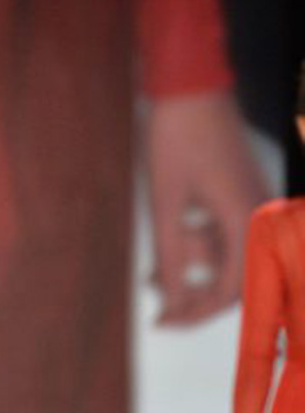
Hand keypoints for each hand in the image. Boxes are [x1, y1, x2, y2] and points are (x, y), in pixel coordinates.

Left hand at [145, 91, 268, 326]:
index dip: (196, 312)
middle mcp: (262, 216)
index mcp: (249, 221)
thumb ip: (172, 257)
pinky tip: (165, 255)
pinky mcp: (242, 197)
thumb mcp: (166, 204)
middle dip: (197, 298)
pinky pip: (227, 238)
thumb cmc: (176, 139)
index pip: (233, 290)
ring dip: (194, 272)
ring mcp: (255, 206)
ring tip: (151, 277)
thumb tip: (170, 303)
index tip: (164, 323)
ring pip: (231, 260)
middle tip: (160, 313)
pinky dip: (199, 250)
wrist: (189, 89)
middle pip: (239, 281)